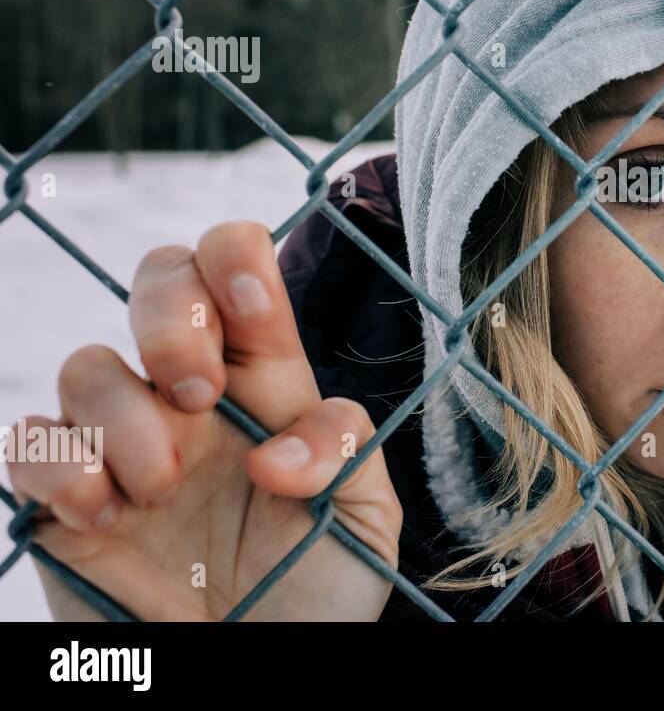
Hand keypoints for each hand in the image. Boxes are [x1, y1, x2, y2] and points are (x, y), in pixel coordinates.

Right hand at [7, 221, 401, 619]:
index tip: (252, 312)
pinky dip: (63, 471)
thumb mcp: (366, 516)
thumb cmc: (316, 590)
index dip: (235, 258)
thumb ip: (345, 450)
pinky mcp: (61, 495)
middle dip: (170, 319)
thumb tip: (270, 450)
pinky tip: (108, 520)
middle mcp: (191, 394)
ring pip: (87, 364)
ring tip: (163, 494)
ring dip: (127, 427)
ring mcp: (121, 440)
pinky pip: (30, 440)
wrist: (252, 672)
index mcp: (267, 379)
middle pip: (156, 278)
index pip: (237, 266)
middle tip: (201, 398)